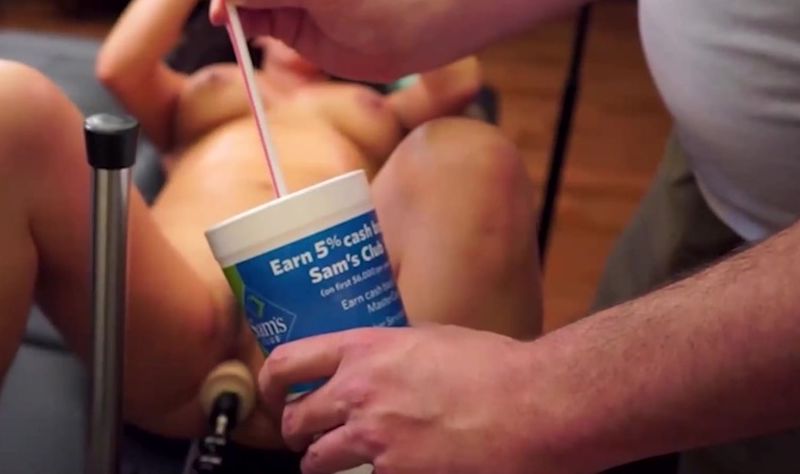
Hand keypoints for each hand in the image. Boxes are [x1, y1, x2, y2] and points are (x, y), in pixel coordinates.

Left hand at [259, 325, 561, 473]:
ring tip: (339, 462)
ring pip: (316, 461)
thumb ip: (387, 352)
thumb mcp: (428, 339)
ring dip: (322, 463)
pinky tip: (395, 467)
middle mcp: (359, 392)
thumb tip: (369, 363)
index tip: (271, 394)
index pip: (286, 362)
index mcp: (364, 350)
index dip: (268, 383)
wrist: (531, 405)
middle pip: (294, 420)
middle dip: (296, 433)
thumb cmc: (491, 367)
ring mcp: (374, 438)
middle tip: (306, 438)